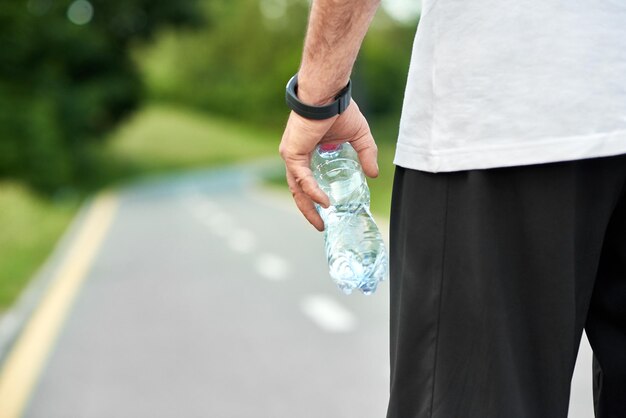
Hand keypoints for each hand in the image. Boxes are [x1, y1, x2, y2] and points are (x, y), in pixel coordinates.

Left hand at [278, 100, 378, 230]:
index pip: (307, 181)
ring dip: (308, 207)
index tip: (326, 212)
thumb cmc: (340, 109)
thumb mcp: (359, 137)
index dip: (314, 198)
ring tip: (321, 222)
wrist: (328, 94)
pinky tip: (324, 202)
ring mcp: (291, 155)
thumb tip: (374, 175)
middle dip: (309, 210)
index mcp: (307, 152)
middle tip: (320, 226)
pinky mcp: (292, 154)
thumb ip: (366, 155)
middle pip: (299, 190)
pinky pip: (302, 178)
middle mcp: (296, 156)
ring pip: (297, 188)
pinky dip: (313, 191)